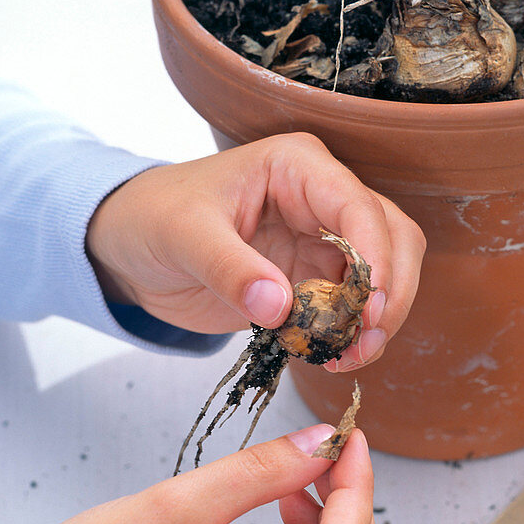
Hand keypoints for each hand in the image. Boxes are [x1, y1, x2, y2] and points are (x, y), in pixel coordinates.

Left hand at [85, 134, 425, 371]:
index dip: (375, 257)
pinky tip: (333, 356)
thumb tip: (279, 307)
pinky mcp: (314, 279)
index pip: (359, 206)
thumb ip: (230, 269)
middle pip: (392, 238)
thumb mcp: (183, 237)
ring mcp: (323, 239)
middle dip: (389, 292)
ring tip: (351, 356)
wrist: (131, 248)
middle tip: (366, 340)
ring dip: (379, 318)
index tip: (367, 307)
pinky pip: (353, 306)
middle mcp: (322, 198)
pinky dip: (353, 333)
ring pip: (385, 274)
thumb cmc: (154, 219)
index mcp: (297, 167)